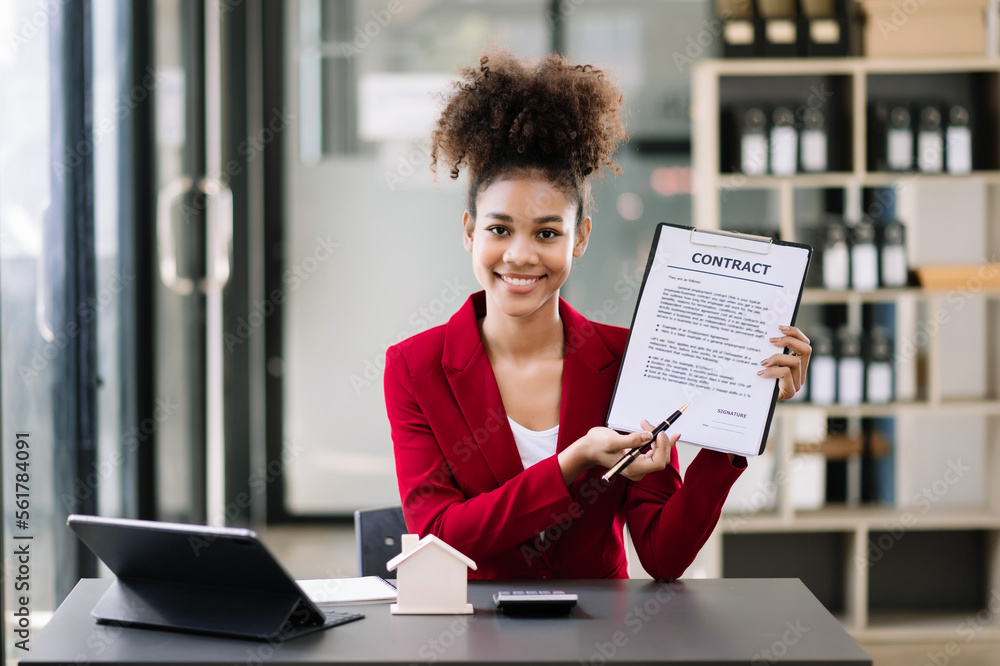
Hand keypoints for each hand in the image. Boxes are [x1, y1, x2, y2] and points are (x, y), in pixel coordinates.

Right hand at [557, 424, 678, 483]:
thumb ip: (632, 440)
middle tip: (651, 424)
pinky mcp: (640, 459)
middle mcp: (638, 470)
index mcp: (632, 469)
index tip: (658, 432)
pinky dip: (660, 441)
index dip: (661, 447)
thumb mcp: (612, 441)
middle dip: (661, 440)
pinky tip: (665, 433)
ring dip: (659, 438)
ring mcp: (640, 465)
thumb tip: (649, 436)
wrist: (589, 449)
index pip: (657, 462)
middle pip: (662, 458)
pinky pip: (657, 452)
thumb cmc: (597, 446)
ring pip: (661, 454)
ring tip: (647, 424)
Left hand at [759, 325, 811, 401]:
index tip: (780, 327)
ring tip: (763, 362)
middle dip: (789, 341)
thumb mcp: (766, 364)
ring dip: (777, 358)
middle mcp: (800, 373)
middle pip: (806, 349)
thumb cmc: (759, 382)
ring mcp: (797, 383)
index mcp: (797, 364)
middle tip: (771, 341)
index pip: (804, 344)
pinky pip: (786, 373)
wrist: (756, 405)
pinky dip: (772, 370)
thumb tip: (765, 337)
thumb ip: (770, 353)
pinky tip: (761, 373)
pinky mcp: (790, 391)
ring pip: (795, 362)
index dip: (795, 333)